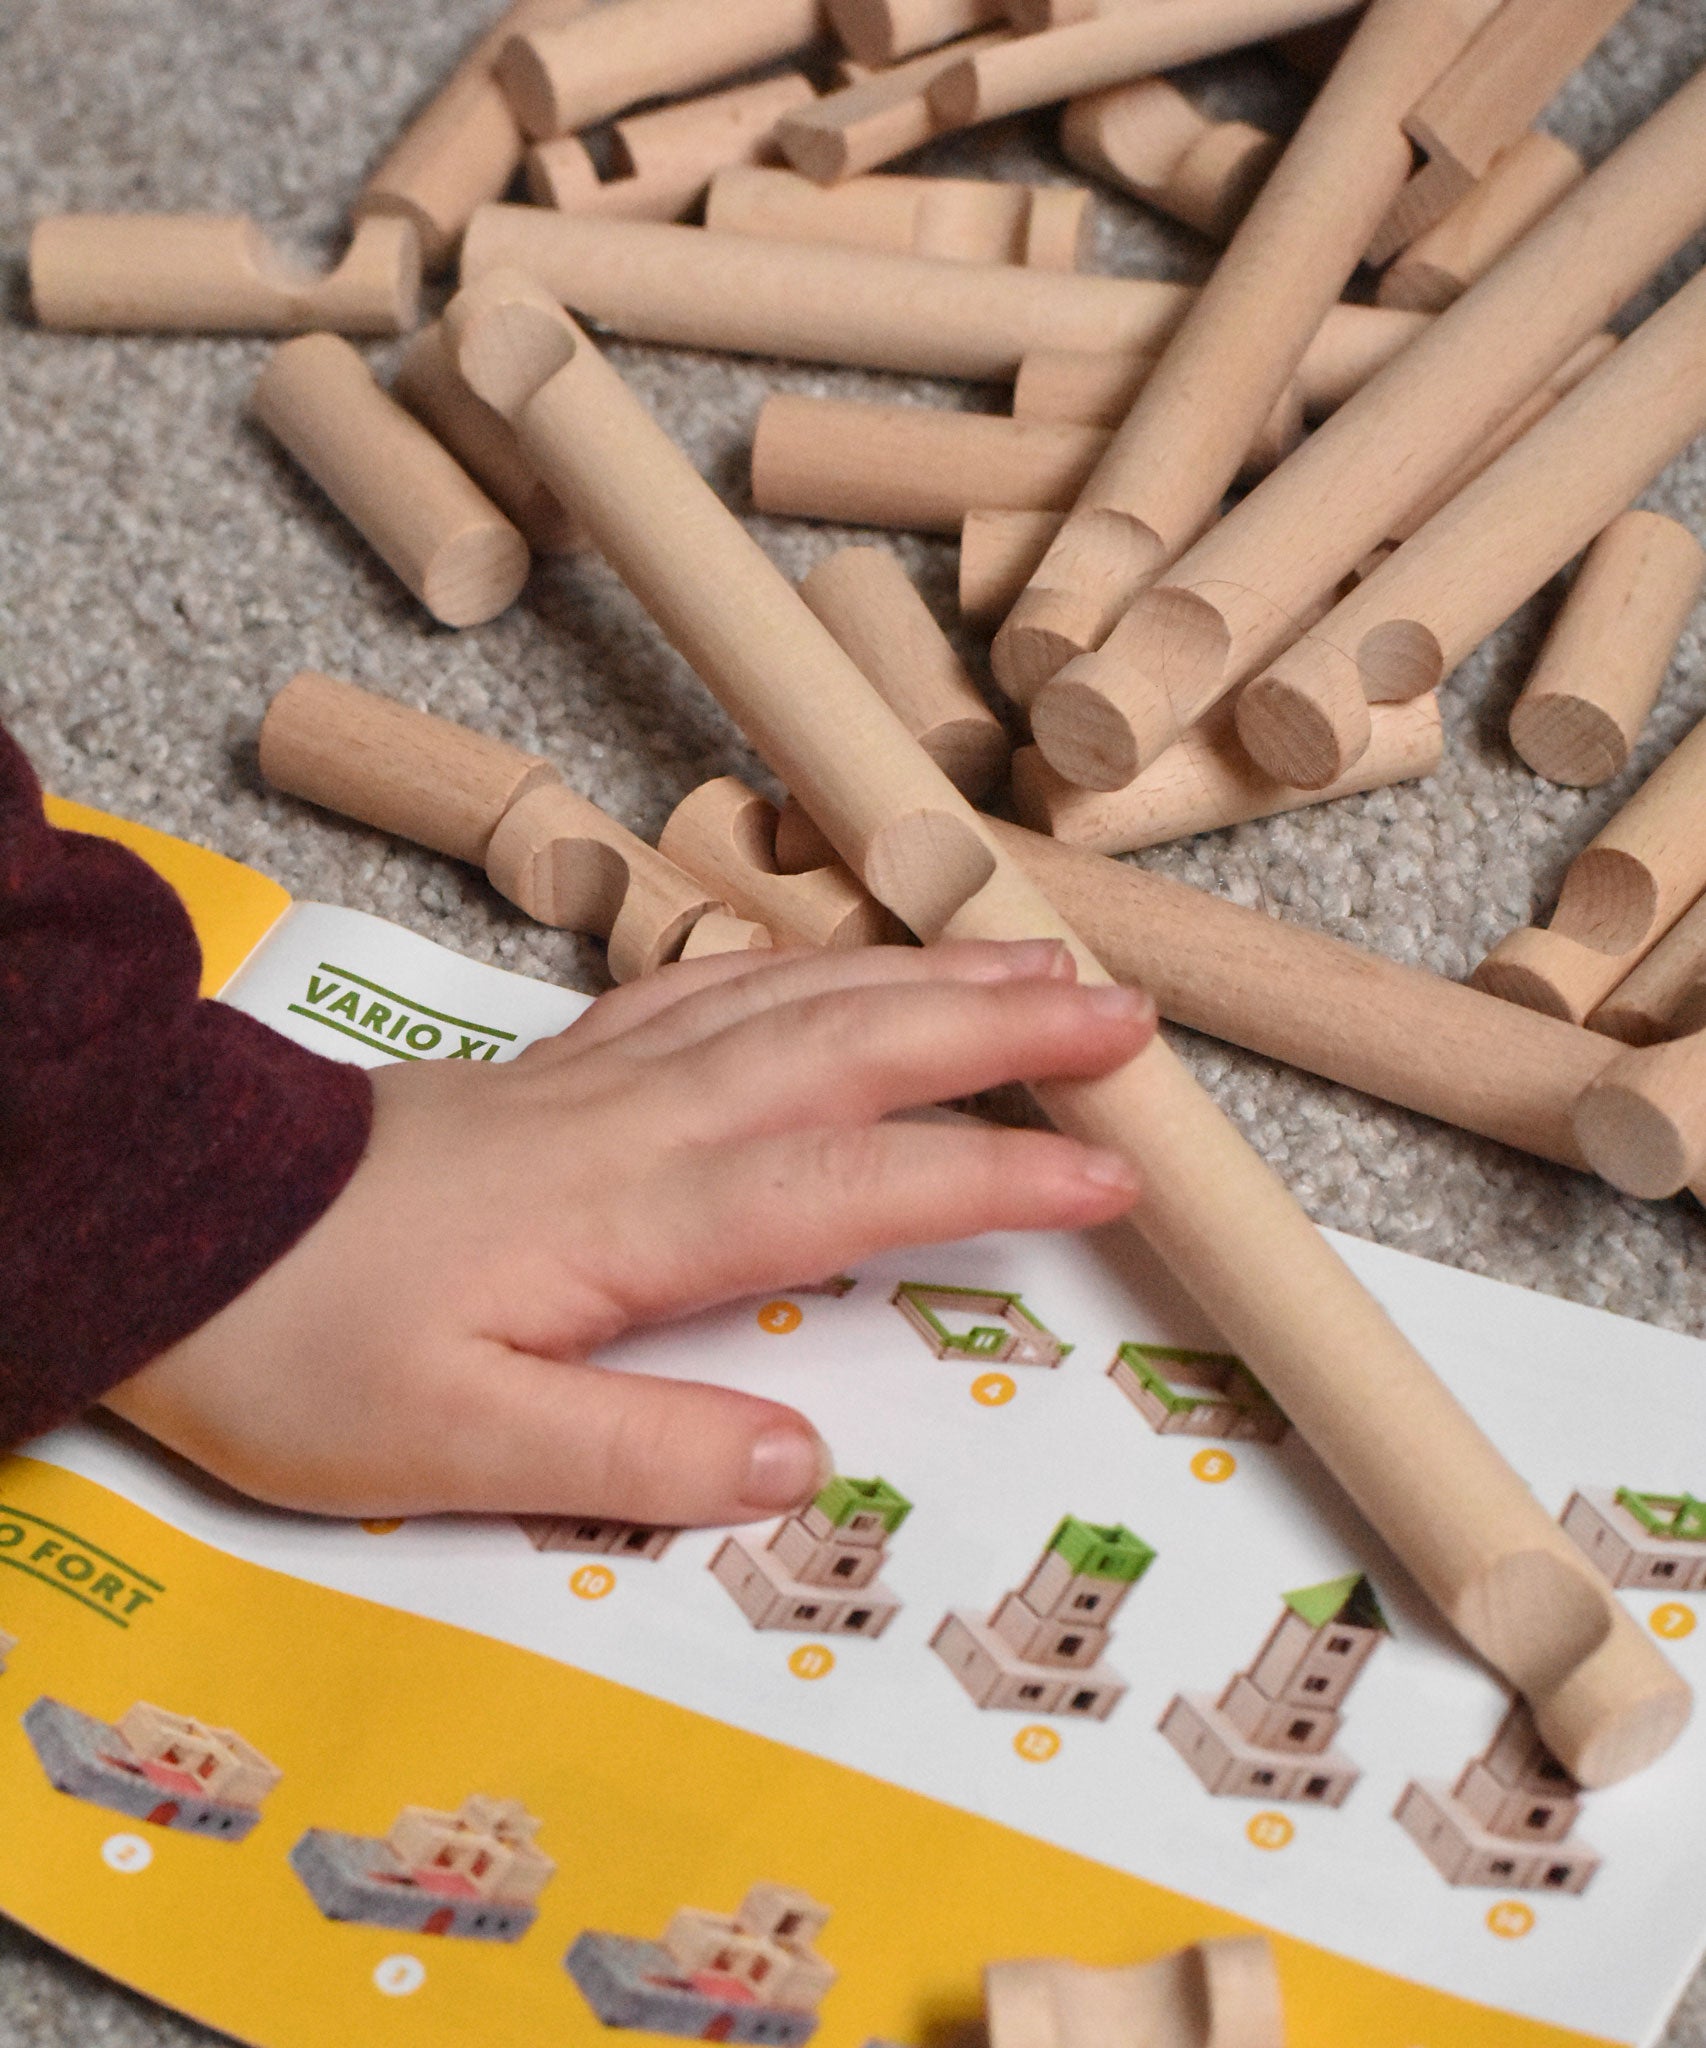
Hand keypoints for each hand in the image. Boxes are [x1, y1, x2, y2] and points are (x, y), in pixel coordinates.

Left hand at [104, 940, 1155, 1523]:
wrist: (177, 1223)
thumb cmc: (302, 1342)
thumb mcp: (453, 1445)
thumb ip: (633, 1451)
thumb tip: (795, 1457)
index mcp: (636, 1213)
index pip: (852, 1181)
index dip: (991, 1170)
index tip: (1114, 1169)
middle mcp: (643, 1119)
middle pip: (850, 1047)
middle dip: (999, 1027)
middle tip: (1125, 1011)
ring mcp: (605, 1078)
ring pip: (795, 999)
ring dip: (924, 977)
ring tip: (1033, 965)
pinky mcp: (565, 1069)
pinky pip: (711, 988)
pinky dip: (801, 961)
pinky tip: (841, 960)